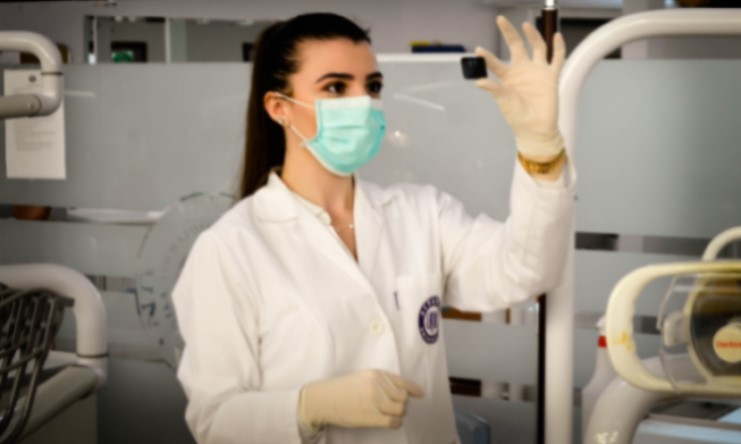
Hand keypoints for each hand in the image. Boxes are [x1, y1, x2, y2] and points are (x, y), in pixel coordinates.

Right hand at [298, 369, 423, 430]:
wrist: (324, 399)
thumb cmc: (342, 389)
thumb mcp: (363, 378)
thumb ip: (380, 382)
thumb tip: (398, 392)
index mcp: (377, 374)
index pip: (402, 382)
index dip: (413, 389)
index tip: (420, 394)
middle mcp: (379, 386)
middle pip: (403, 398)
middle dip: (402, 403)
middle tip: (395, 407)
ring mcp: (375, 401)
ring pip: (400, 409)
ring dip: (399, 413)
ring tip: (391, 415)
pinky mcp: (371, 417)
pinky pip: (393, 422)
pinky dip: (396, 423)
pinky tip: (391, 422)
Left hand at [476, 16, 565, 159]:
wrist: (536, 129)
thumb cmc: (518, 117)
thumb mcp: (504, 102)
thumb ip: (494, 89)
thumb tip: (479, 81)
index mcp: (508, 77)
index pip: (496, 63)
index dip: (487, 56)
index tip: (478, 50)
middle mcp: (522, 70)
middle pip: (516, 46)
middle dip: (509, 33)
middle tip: (500, 20)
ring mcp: (538, 71)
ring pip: (537, 47)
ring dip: (533, 35)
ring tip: (526, 25)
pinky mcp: (551, 76)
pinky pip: (557, 58)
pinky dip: (559, 47)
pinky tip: (557, 35)